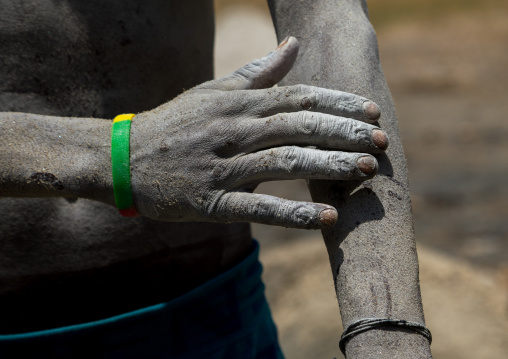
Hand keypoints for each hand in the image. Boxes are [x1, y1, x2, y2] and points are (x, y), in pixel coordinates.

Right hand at [129, 37, 387, 227]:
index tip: (370, 112)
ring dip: (329, 166)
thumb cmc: (174, 124)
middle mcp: (234, 130)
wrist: (122, 157)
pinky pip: (258, 207)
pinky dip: (294, 213)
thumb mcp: (212, 91)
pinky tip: (327, 218)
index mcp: (237, 103)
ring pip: (285, 162)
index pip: (297, 96)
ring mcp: (222, 166)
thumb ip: (256, 73)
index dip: (337, 103)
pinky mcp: (210, 201)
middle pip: (299, 125)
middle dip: (344, 132)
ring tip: (366, 171)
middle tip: (381, 142)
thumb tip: (293, 46)